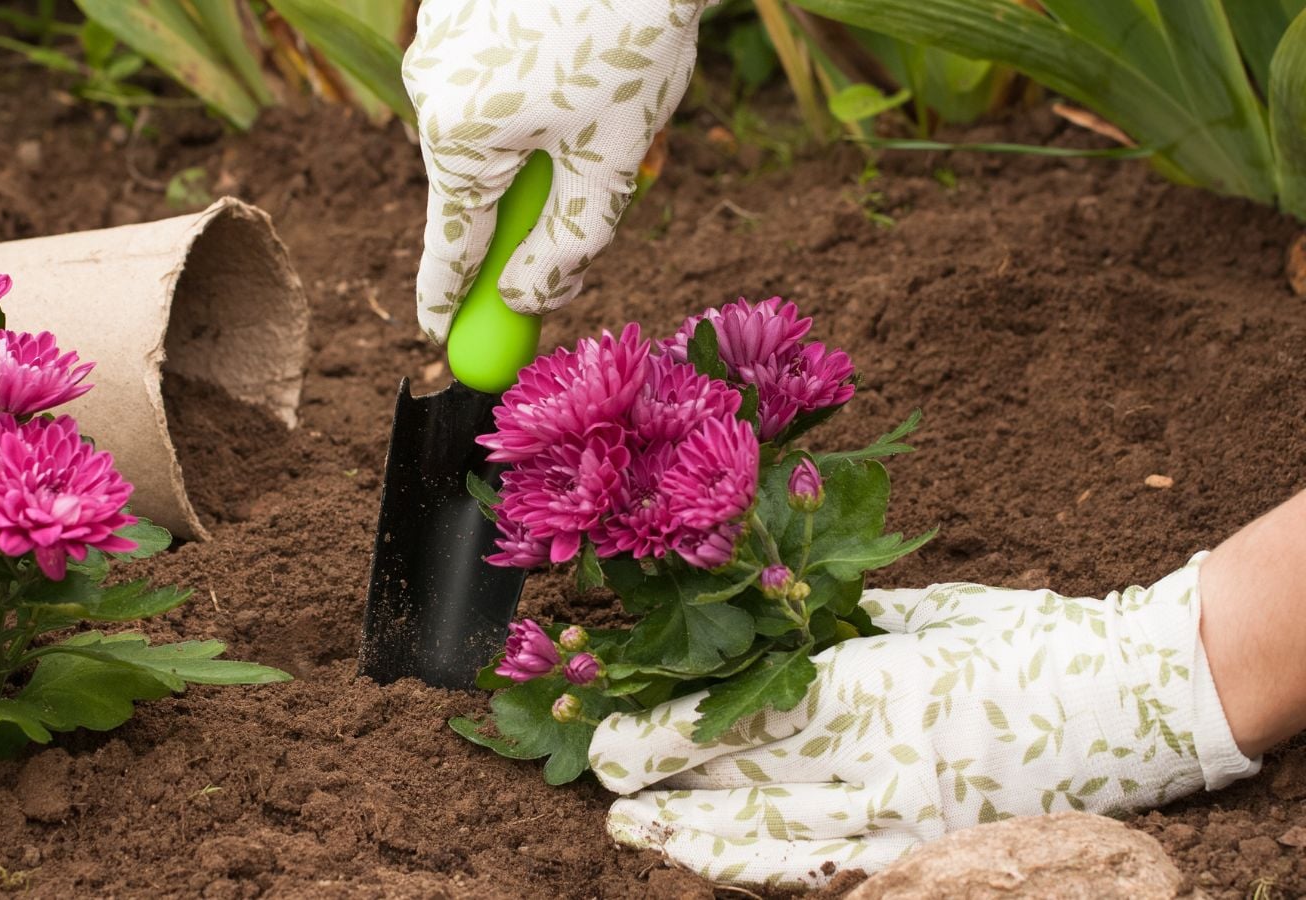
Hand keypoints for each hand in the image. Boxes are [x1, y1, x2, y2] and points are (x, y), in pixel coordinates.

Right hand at [402, 0, 713, 342]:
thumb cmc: (634, 35)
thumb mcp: (613, 158)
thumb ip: (568, 245)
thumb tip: (526, 301)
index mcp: (459, 136)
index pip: (450, 248)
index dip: (448, 302)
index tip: (439, 341)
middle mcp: (427, 88)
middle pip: (472, 184)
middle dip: (526, 198)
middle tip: (588, 180)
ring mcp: (434, 39)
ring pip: (482, 126)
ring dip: (534, 136)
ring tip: (601, 89)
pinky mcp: (449, 3)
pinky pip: (485, 73)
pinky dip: (526, 83)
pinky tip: (577, 47)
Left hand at [587, 556, 1259, 888]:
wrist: (1134, 699)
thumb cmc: (1023, 637)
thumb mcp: (920, 612)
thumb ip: (837, 628)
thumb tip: (760, 625)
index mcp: (880, 687)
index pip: (744, 719)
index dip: (668, 734)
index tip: (611, 736)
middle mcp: (886, 763)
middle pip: (746, 787)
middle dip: (663, 790)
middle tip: (605, 786)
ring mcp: (911, 824)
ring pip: (778, 849)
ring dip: (697, 841)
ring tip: (640, 832)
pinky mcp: (936, 858)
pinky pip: (835, 877)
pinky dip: (768, 872)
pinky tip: (726, 863)